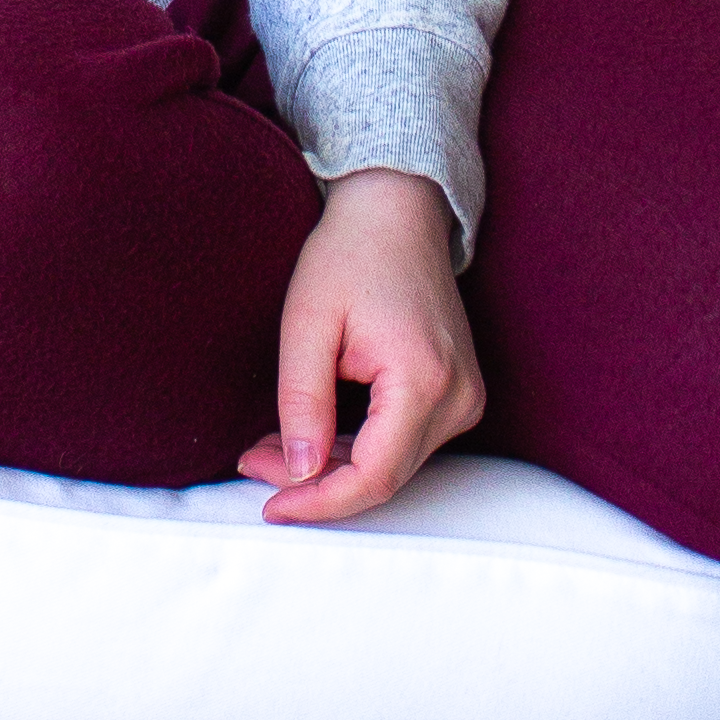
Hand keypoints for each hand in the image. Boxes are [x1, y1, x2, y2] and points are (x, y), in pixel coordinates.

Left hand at [237, 166, 484, 526]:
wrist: (395, 213)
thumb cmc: (350, 255)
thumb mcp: (306, 325)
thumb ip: (302, 403)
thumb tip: (299, 473)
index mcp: (425, 379)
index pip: (374, 475)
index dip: (318, 501)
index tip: (269, 506)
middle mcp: (459, 397)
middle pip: (384, 476)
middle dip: (315, 483)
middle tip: (254, 462)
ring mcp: (465, 397)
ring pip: (393, 465)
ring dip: (332, 467)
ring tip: (274, 446)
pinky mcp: (456, 394)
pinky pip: (404, 443)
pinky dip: (355, 448)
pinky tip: (312, 434)